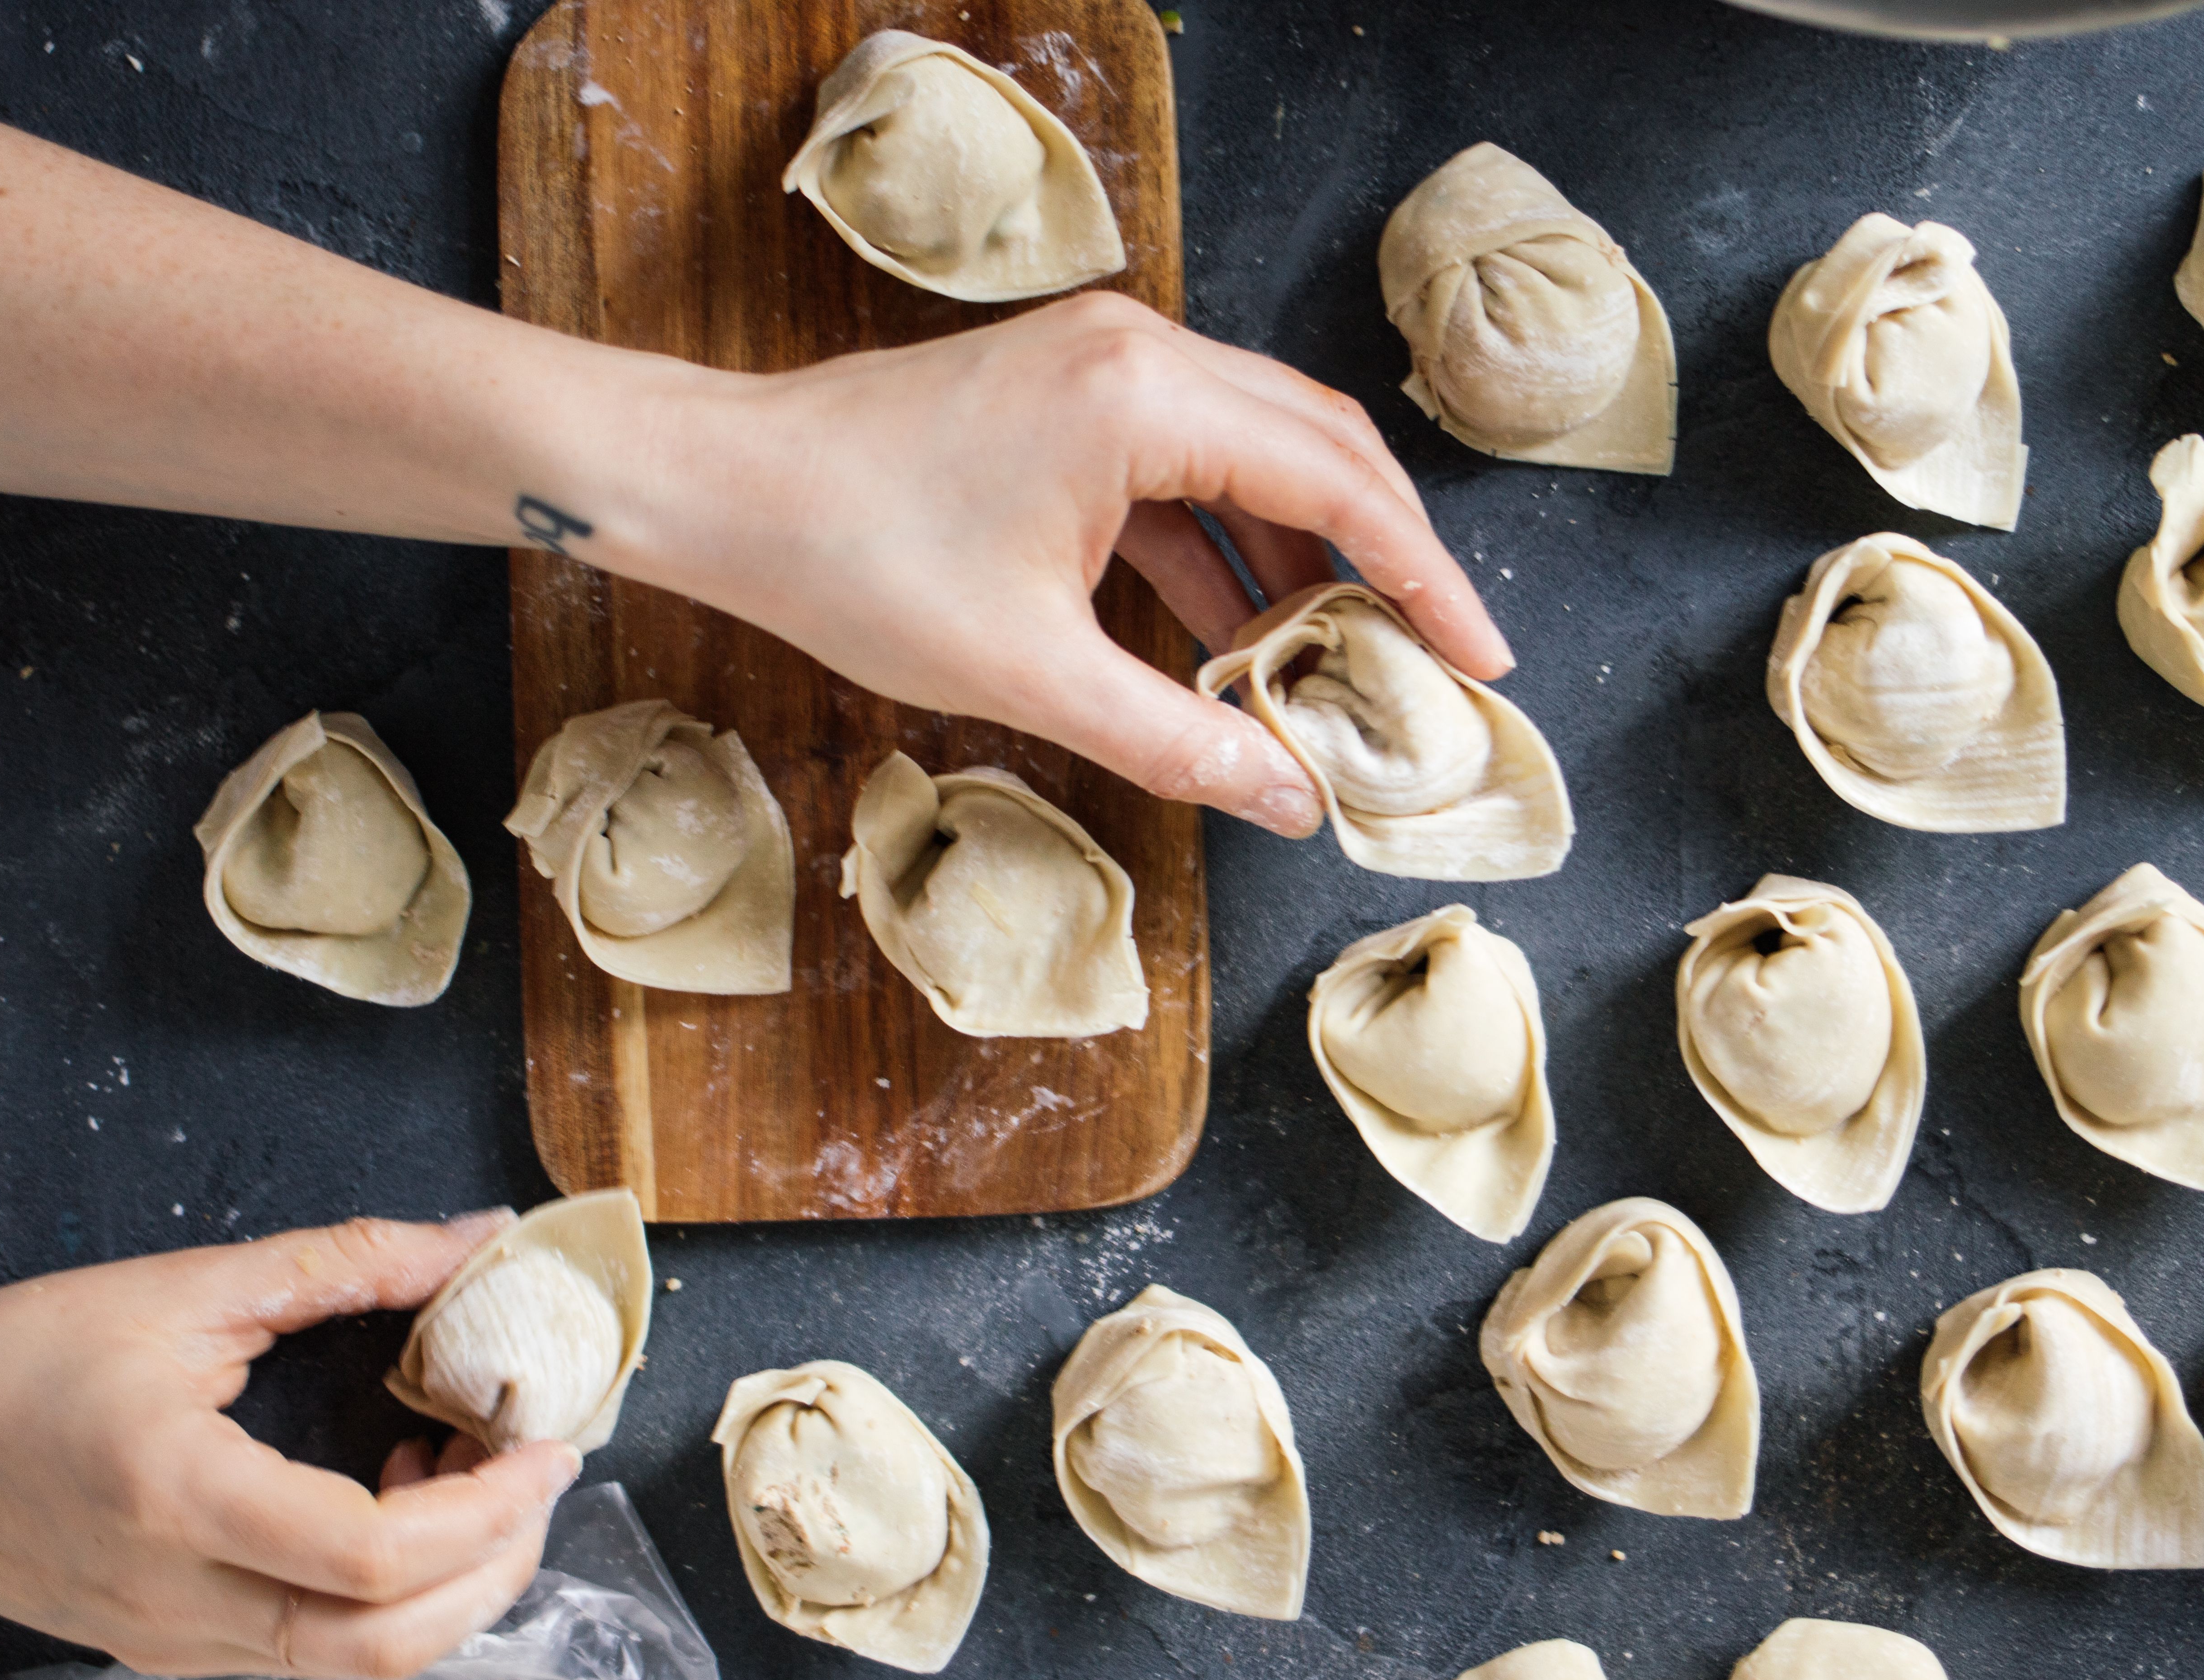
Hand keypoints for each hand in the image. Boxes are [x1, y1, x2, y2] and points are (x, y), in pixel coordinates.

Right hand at [0, 1214, 582, 1679]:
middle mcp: (181, 1598)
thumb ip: (345, 1260)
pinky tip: (392, 1498)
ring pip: (362, 1662)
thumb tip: (476, 1234)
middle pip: (387, 1642)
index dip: (488, 1509)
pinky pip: (318, 1647)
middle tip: (535, 1468)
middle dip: (499, 1562)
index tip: (544, 1444)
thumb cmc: (20, 1364)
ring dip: (454, 1579)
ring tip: (468, 1473)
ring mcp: (177, 1641)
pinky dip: (393, 1590)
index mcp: (181, 1500)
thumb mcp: (183, 1290)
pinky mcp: (174, 1650)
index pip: (373, 1557)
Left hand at [595, 292, 1515, 835]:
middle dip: (1386, 563)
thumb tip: (1289, 802)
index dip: (1425, 579)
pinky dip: (1222, 549)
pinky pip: (1186, 467)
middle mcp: (1140, 353)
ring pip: (1257, 455)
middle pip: (1320, 450)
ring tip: (1338, 668)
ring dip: (1301, 560)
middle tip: (1437, 661)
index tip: (1481, 656)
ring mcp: (1103, 364)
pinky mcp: (1069, 395)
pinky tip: (1238, 639)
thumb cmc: (854, 560)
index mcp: (1145, 398)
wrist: (722, 488)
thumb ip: (1178, 741)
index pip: (1339, 484)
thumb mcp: (1033, 672)